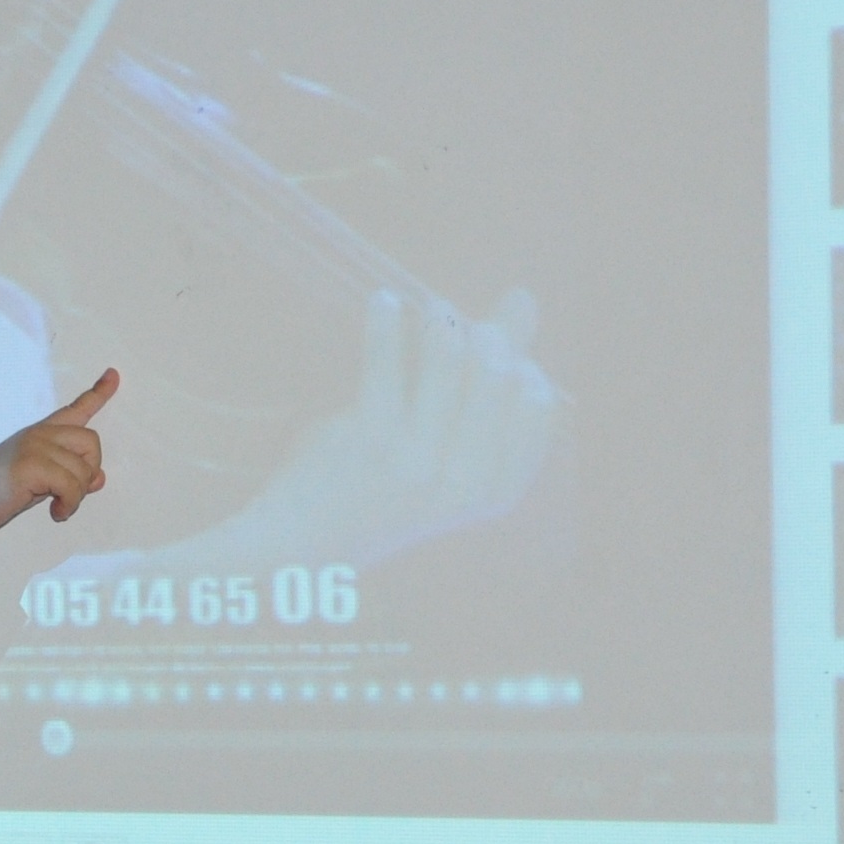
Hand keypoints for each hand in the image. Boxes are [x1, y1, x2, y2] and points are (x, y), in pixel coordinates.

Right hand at [0, 368, 116, 545]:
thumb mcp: (39, 482)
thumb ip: (67, 475)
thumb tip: (99, 479)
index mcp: (39, 432)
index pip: (74, 409)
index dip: (99, 393)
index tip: (114, 375)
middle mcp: (39, 434)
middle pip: (90, 441)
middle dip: (90, 469)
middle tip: (72, 492)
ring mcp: (35, 447)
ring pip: (83, 469)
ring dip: (77, 495)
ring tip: (59, 507)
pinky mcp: (32, 466)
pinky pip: (72, 486)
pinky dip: (69, 505)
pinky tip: (57, 513)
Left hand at [210, 289, 558, 575]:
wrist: (307, 544)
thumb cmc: (383, 489)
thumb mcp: (446, 450)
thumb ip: (489, 380)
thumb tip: (524, 299)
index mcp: (494, 492)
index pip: (536, 403)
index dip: (520, 364)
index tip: (495, 351)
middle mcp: (464, 483)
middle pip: (497, 373)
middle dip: (484, 334)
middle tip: (456, 320)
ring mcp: (418, 463)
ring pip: (449, 359)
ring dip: (440, 319)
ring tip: (429, 307)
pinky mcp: (370, 441)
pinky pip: (386, 361)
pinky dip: (385, 323)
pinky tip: (383, 302)